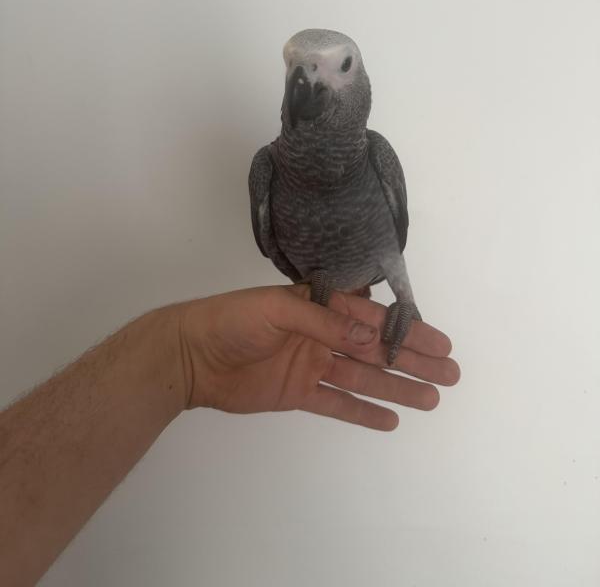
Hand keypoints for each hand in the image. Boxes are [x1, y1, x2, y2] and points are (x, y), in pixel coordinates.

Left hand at [175, 285, 459, 430]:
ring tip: (433, 398)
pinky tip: (390, 420)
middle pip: (376, 350)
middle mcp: (322, 335)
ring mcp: (312, 366)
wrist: (190, 356)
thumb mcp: (277, 311)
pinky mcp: (298, 393)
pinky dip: (363, 412)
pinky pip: (338, 404)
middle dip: (413, 360)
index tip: (439, 342)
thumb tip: (372, 333)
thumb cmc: (232, 322)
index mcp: (320, 307)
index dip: (407, 331)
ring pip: (364, 378)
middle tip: (450, 373)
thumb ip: (324, 322)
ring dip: (397, 387)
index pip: (373, 319)